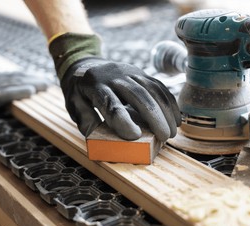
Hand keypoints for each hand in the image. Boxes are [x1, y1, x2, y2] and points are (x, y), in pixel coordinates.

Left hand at [49, 33, 180, 141]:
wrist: (84, 64)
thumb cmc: (79, 90)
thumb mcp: (73, 104)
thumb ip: (85, 119)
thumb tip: (98, 136)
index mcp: (95, 85)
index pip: (111, 104)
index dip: (123, 120)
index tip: (135, 136)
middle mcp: (115, 75)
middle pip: (138, 95)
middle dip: (154, 117)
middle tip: (164, 137)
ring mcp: (130, 71)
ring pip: (152, 89)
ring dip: (165, 111)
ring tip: (172, 132)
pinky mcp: (140, 72)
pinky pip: (158, 86)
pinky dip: (169, 102)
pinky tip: (176, 118)